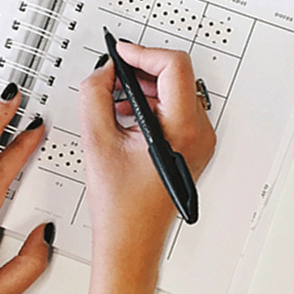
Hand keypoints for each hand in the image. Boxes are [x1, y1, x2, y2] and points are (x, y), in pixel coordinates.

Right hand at [69, 44, 215, 293]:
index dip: (143, 53)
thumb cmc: (120, 206)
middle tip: (112, 74)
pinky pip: (173, 109)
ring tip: (112, 100)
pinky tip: (123, 115)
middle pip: (176, 76)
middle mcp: (199, 133)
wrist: (131, 241)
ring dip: (143, 87)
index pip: (174, 66)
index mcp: (183, 130)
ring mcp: (199, 141)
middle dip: (140, 70)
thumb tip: (103, 70)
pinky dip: (148, 104)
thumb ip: (94, 95)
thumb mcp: (96, 142)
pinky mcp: (191, 146)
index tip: (120, 52)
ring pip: (174, 91)